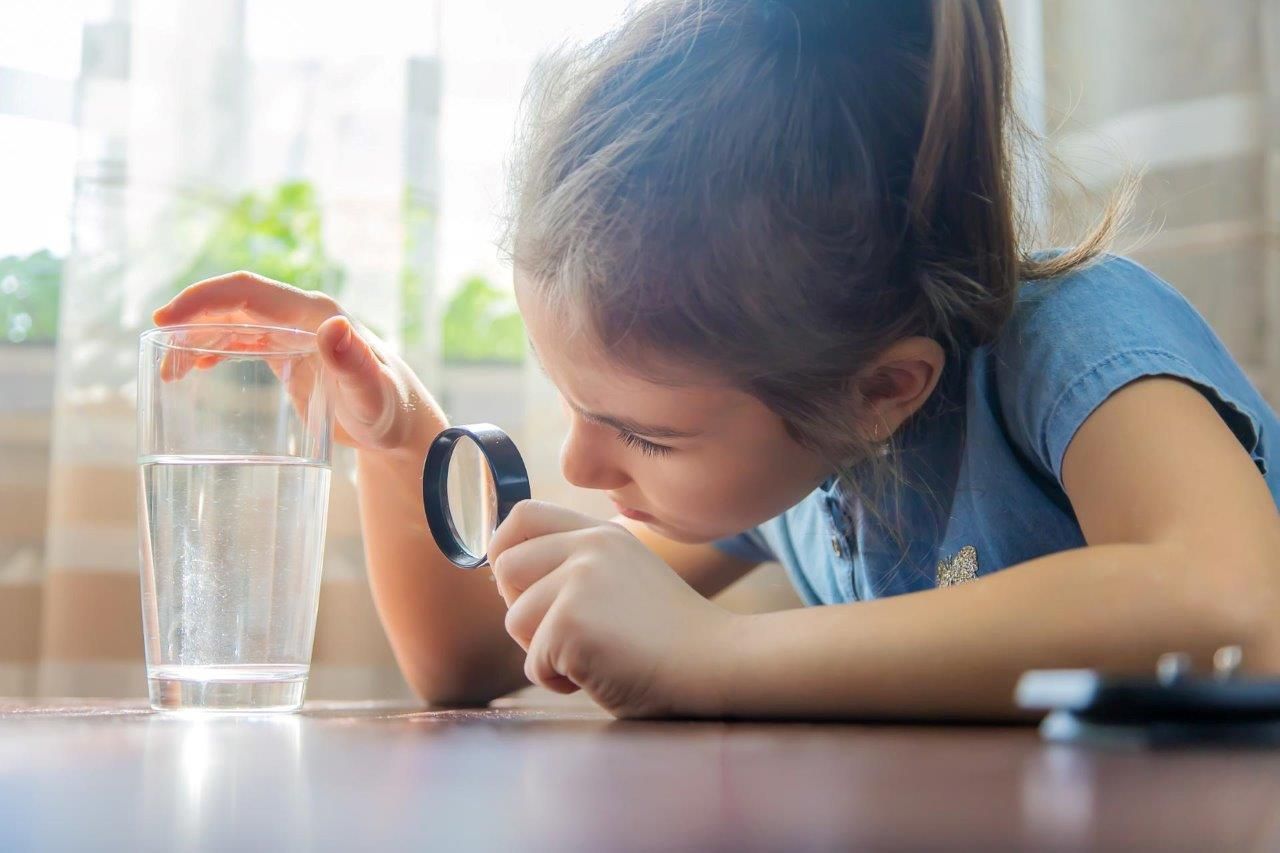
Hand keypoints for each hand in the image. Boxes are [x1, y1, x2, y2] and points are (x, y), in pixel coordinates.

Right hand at [152, 271, 441, 453]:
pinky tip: (198, 367)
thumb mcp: (370, 392)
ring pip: (234, 323)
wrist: (402, 426)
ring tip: (170, 369)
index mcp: (315, 314)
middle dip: (191, 320)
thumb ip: (354, 363)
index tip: (166, 321)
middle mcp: (303, 317)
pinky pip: (245, 342)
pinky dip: (217, 350)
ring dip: (199, 338)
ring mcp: (296, 335)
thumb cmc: (389, 411)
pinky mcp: (292, 355)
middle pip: (234, 305)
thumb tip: (335, 326)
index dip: (203, 299)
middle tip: (159, 352)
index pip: (247, 292)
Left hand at [487, 500, 737, 717]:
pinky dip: (560, 681)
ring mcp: (577, 583)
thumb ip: (579, 565)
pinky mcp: (569, 624)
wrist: (715, 664)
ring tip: (594, 655)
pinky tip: (601, 674)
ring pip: (515, 620)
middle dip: (523, 610)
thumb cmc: (671, 636)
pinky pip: (533, 664)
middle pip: (505, 567)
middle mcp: (587, 548)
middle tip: (566, 634)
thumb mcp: (626, 576)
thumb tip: (508, 572)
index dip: (503, 547)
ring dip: (544, 652)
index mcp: (601, 533)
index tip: (513, 583)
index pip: (523, 515)